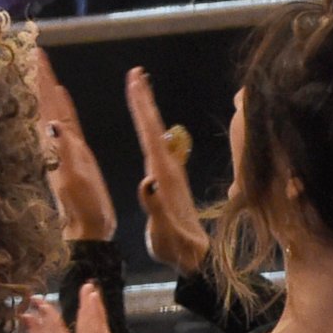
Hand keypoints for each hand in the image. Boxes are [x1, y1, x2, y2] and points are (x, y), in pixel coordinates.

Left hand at [33, 50, 115, 240]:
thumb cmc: (83, 207)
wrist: (88, 229)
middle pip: (45, 101)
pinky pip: (66, 122)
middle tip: (33, 50)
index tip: (32, 55)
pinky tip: (61, 96)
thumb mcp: (73, 179)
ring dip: (47, 87)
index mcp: (54, 144)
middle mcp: (55, 142)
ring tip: (42, 66)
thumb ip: (64, 152)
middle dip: (39, 76)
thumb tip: (51, 124)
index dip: (40, 80)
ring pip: (53, 108)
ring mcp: (63, 146)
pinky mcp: (75, 154)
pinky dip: (62, 105)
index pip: (45, 104)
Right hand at [125, 67, 207, 272]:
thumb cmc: (178, 249)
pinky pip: (158, 144)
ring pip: (157, 134)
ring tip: (139, 88)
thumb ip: (156, 207)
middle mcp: (169, 170)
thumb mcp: (166, 233)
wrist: (197, 259)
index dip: (142, 108)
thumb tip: (147, 179)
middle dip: (144, 100)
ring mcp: (171, 173)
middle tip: (136, 73)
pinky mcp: (171, 180)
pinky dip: (151, 128)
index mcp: (164, 177)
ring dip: (148, 110)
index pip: (150, 135)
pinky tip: (149, 125)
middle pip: (154, 128)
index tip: (135, 81)